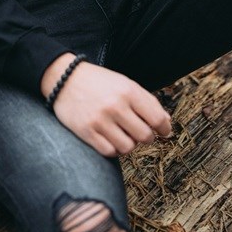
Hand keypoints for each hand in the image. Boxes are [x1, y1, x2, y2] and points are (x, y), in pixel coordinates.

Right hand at [41, 53, 172, 156]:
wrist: (65, 79)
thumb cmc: (98, 82)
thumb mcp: (124, 83)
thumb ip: (146, 101)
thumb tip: (166, 123)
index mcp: (128, 91)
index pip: (157, 118)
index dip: (164, 128)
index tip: (164, 131)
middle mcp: (116, 106)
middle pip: (145, 136)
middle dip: (145, 136)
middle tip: (139, 131)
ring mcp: (100, 120)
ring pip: (128, 147)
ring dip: (128, 143)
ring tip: (122, 134)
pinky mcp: (87, 132)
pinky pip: (110, 152)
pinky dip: (113, 149)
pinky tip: (110, 138)